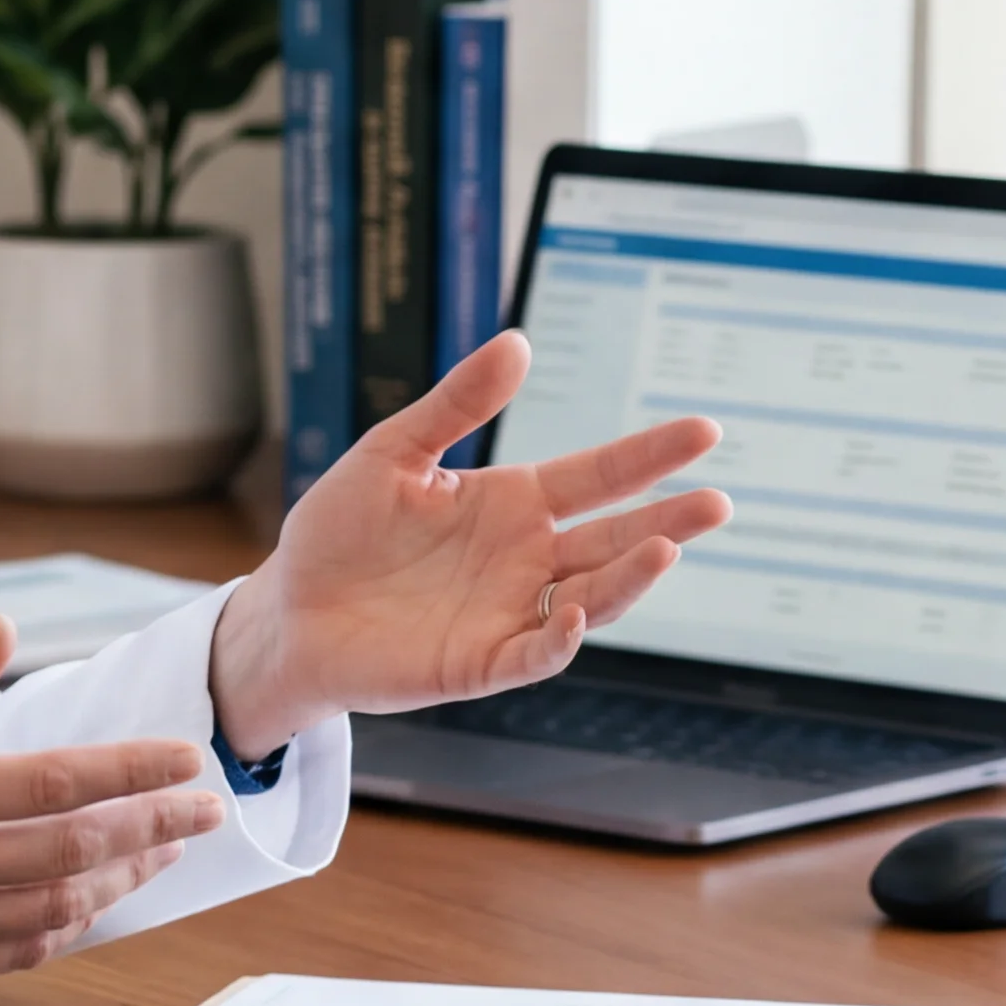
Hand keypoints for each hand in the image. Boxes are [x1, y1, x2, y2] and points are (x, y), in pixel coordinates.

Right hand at [0, 621, 226, 1005]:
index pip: (53, 782)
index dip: (132, 771)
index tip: (184, 760)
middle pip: (74, 849)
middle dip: (153, 826)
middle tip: (205, 809)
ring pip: (57, 907)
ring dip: (123, 879)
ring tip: (165, 851)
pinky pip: (16, 951)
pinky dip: (70, 927)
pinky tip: (97, 903)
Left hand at [205, 330, 730, 761]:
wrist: (288, 608)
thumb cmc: (338, 531)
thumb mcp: (392, 452)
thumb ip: (456, 404)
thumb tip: (517, 341)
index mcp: (512, 503)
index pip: (598, 476)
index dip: (649, 456)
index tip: (704, 431)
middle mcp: (525, 559)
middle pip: (613, 537)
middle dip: (667, 520)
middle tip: (716, 501)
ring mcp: (508, 612)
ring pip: (591, 595)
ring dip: (628, 577)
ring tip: (664, 548)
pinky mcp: (480, 663)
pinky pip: (535, 651)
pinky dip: (560, 636)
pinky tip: (576, 610)